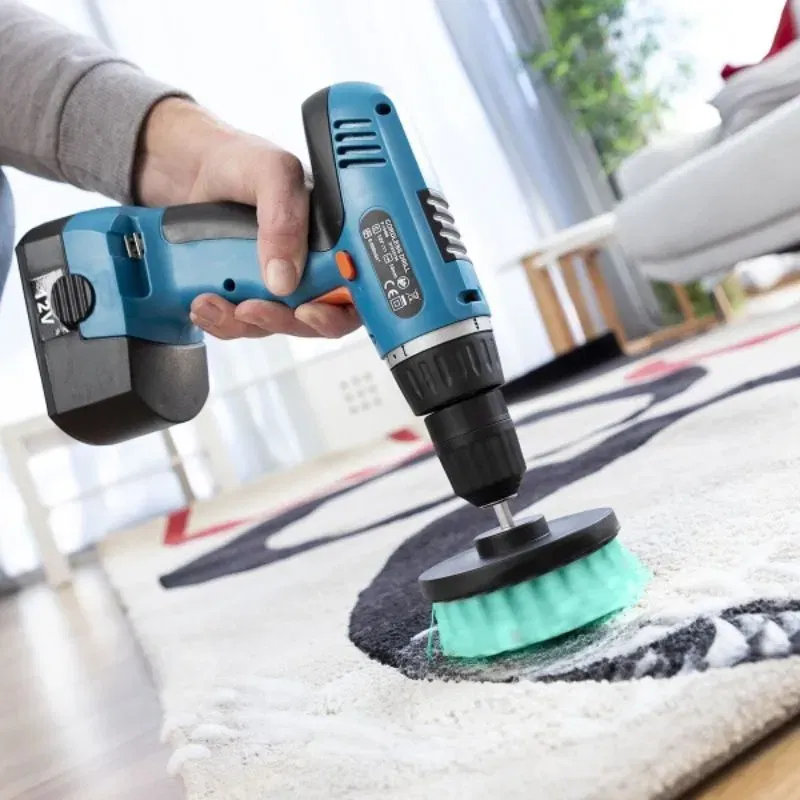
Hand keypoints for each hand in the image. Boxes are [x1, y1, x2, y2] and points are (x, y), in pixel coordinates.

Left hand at [135, 98, 360, 339]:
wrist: (183, 168)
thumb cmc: (236, 159)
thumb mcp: (270, 172)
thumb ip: (284, 218)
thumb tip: (285, 276)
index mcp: (333, 238)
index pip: (354, 292)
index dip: (337, 311)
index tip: (307, 311)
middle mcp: (311, 264)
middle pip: (315, 320)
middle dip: (282, 321)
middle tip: (253, 307)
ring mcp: (278, 282)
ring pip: (274, 326)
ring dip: (243, 323)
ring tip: (214, 300)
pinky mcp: (246, 293)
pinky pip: (242, 325)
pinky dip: (221, 321)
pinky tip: (204, 301)